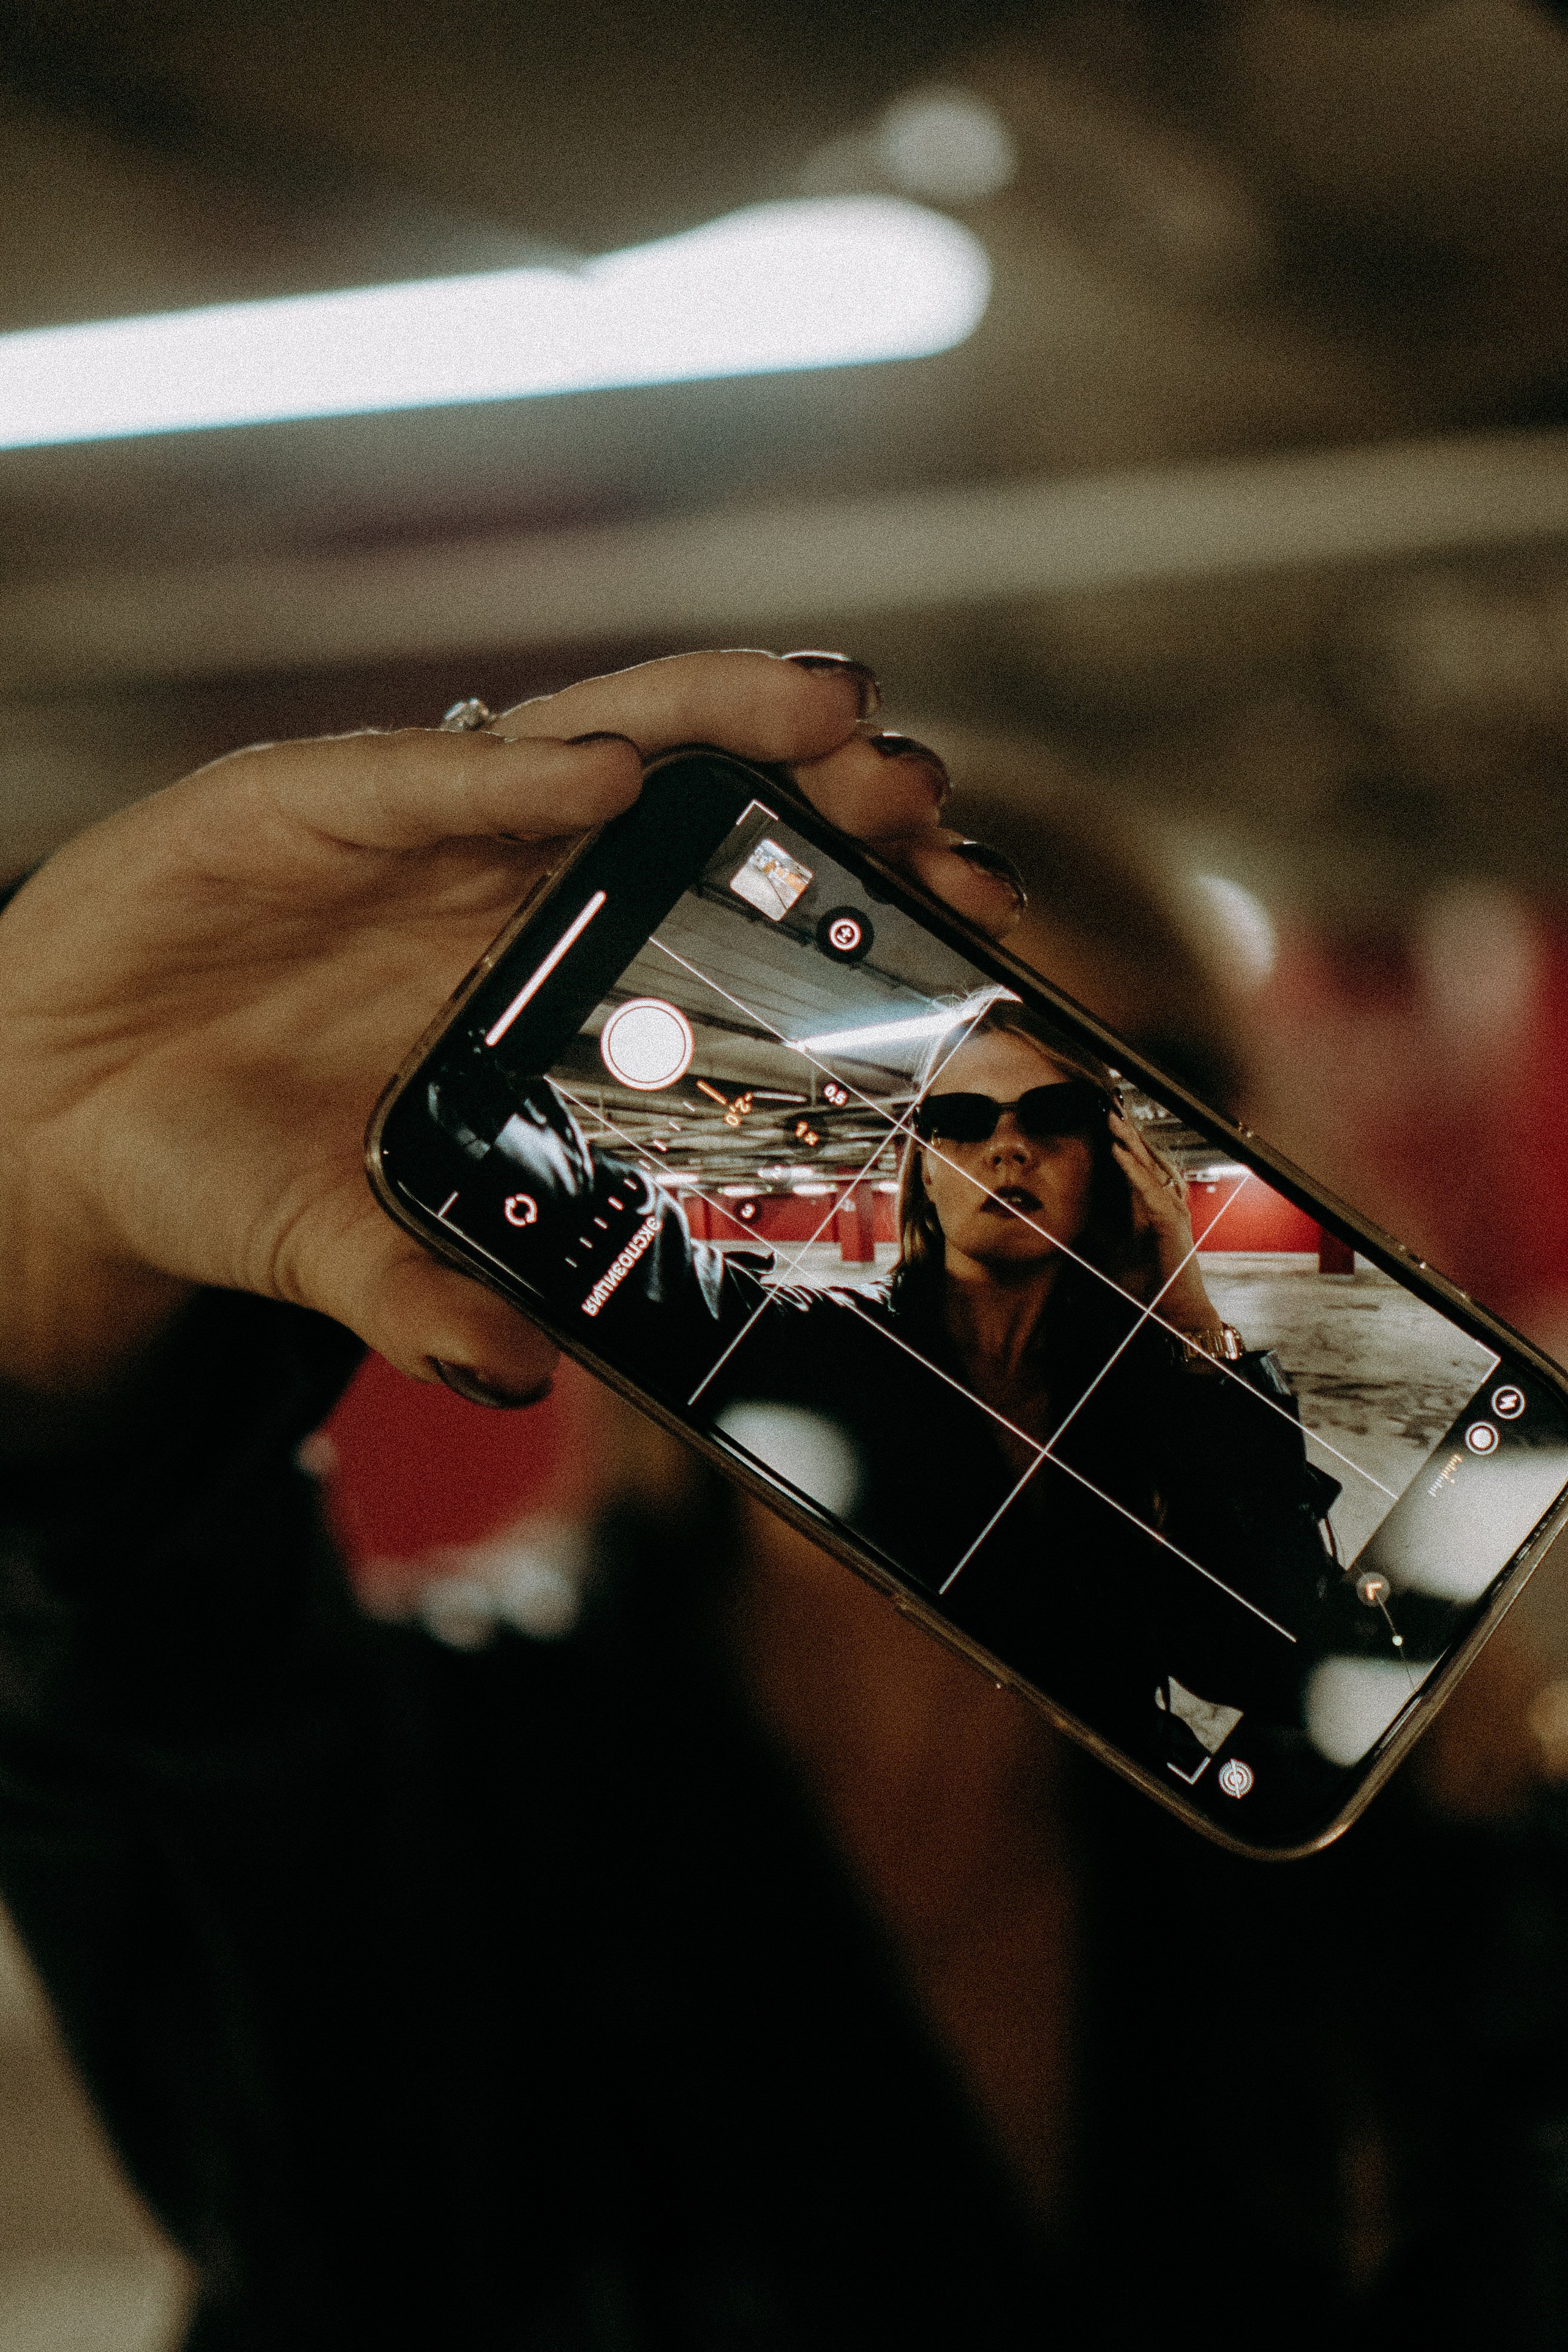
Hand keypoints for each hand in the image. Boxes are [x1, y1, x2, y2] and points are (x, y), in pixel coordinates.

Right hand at [0, 651, 1021, 1439]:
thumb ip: (424, 1296)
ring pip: (581, 741)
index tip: (971, 903)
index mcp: (538, 974)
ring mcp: (401, 831)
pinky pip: (408, 780)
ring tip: (827, 711)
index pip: (718, 915)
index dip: (840, 900)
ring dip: (708, 717)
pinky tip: (598, 770)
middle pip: (689, 806)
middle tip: (923, 793)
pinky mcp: (288, 801)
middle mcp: (495, 882)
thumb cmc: (223, 1162)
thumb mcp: (336, 1246)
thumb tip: (522, 1378)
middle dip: (813, 787)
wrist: (53, 1108)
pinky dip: (499, 773)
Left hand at [1107, 1106, 1220, 1332]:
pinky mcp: (1170, 1219)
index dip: (1119, 1142)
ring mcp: (1170, 1207)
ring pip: (1148, 1166)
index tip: (1101, 1120)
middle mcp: (1163, 1201)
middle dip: (1125, 1133)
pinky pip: (1150, 1187)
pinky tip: (1119, 1152)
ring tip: (1112, 1119)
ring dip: (1129, 1142)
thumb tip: (1069, 1215)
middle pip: (1143, 1159)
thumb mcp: (1111, 1251)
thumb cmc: (1147, 1283)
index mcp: (1150, 1205)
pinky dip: (1133, 1169)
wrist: (1172, 1311)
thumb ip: (1098, 1230)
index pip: (1133, 1166)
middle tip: (1107, 1106)